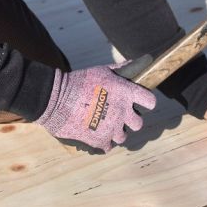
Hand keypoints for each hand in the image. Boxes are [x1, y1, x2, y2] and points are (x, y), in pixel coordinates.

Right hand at [36, 64, 156, 151]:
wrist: (56, 99)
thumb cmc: (80, 81)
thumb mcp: (102, 70)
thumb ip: (122, 69)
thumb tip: (139, 61)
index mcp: (126, 93)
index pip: (150, 102)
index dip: (146, 102)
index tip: (139, 102)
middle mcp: (122, 112)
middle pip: (138, 123)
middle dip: (129, 119)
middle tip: (117, 113)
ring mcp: (112, 129)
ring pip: (123, 136)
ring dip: (115, 130)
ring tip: (103, 122)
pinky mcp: (100, 141)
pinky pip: (109, 145)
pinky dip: (103, 140)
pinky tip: (95, 131)